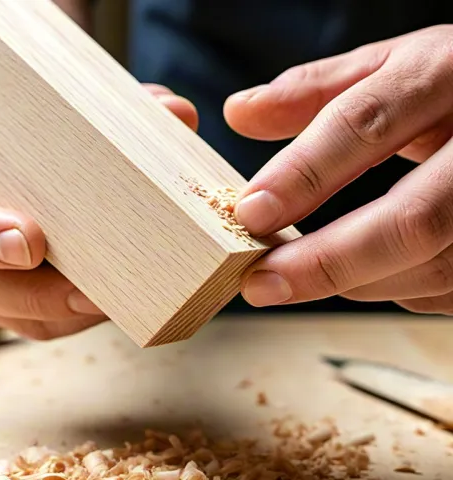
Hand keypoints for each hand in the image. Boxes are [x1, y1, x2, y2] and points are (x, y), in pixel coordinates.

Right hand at [0, 84, 197, 338]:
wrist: (21, 168)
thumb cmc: (26, 142)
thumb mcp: (53, 118)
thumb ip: (112, 111)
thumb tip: (176, 111)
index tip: (28, 240)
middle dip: (30, 291)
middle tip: (85, 289)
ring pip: (10, 314)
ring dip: (60, 312)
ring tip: (109, 302)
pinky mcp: (11, 305)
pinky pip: (38, 325)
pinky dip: (73, 319)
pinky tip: (108, 306)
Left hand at [223, 25, 452, 313]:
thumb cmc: (449, 84)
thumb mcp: (389, 65)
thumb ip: (314, 90)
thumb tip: (238, 113)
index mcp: (444, 74)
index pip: (366, 126)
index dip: (303, 175)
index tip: (250, 213)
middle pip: (412, 218)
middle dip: (326, 260)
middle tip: (261, 282)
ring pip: (432, 265)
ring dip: (352, 282)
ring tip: (294, 278)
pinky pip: (446, 286)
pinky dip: (392, 287)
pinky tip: (360, 274)